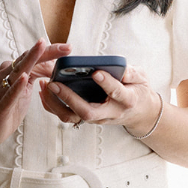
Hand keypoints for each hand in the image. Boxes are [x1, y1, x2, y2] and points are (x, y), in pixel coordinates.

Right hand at [0, 40, 70, 147]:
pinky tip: (23, 77)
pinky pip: (9, 94)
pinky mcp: (1, 106)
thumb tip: (54, 68)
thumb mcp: (24, 90)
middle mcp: (7, 76)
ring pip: (18, 71)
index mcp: (14, 72)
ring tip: (42, 47)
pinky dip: (16, 86)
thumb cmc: (7, 108)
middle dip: (46, 51)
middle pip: (28, 59)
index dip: (51, 52)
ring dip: (31, 59)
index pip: (34, 58)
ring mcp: (2, 90)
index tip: (68, 48)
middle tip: (66, 46)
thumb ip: (35, 77)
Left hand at [39, 62, 159, 134]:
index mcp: (127, 101)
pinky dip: (54, 105)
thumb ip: (132, 73)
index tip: (96, 72)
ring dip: (57, 104)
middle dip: (70, 98)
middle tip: (56, 84)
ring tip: (47, 85)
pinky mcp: (88, 118)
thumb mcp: (142, 78)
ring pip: (74, 117)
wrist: (139, 112)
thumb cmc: (139, 91)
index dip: (107, 84)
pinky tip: (45, 92)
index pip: (117, 93)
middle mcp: (110, 113)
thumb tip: (120, 69)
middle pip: (88, 112)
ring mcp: (97, 118)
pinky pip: (68, 116)